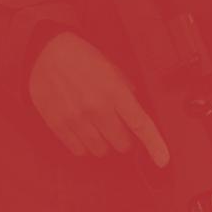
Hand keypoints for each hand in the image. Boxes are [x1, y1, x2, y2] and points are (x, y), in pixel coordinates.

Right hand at [28, 30, 170, 166]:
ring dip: (104, 143)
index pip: (141, 124)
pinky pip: (79, 151)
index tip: (162, 160)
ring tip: (97, 126)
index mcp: (115, 91)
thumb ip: (127, 91)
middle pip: (122, 144)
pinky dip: (85, 145)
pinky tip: (83, 130)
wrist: (48, 51)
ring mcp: (76, 119)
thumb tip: (136, 113)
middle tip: (117, 125)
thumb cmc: (83, 58)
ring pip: (101, 151)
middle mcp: (97, 108)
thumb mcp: (112, 68)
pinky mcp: (58, 125)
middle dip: (124, 138)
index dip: (154, 145)